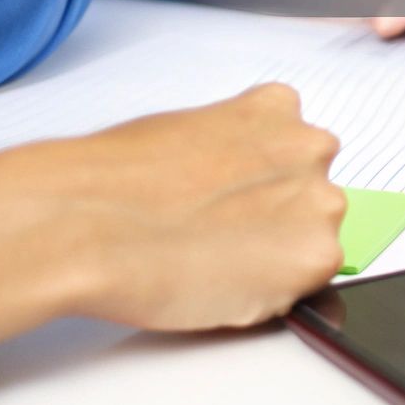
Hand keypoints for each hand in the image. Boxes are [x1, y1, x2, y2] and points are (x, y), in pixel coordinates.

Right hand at [0, 84, 345, 362]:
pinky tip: (221, 284)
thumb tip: (238, 184)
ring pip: (312, 241)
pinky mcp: (315, 257)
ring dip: (277, 255)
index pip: (295, 153)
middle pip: (313, 196)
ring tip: (213, 261)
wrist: (86, 222)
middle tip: (219, 238)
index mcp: (277, 108)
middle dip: (276, 219)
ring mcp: (319, 202)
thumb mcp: (185, 132)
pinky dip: (272, 295)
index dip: (260, 185)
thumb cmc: (113, 179)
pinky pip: (307, 287)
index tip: (233, 203)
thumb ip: (234, 150)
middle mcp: (311, 148)